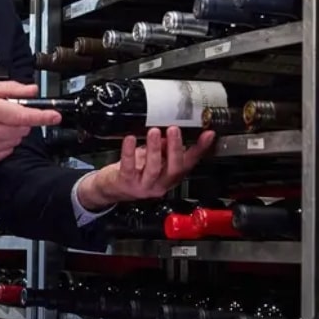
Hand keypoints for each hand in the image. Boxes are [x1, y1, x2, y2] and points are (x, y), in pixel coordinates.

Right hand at [0, 81, 60, 166]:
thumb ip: (9, 90)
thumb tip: (31, 91)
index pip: (22, 115)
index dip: (42, 116)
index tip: (55, 116)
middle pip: (22, 128)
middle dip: (20, 120)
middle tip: (3, 113)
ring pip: (16, 140)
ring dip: (12, 131)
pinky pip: (7, 150)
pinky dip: (4, 142)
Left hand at [75, 127, 214, 211]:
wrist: (111, 188)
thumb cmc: (134, 172)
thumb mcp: (154, 159)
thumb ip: (165, 149)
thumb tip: (173, 133)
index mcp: (170, 178)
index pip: (189, 163)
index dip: (200, 149)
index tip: (207, 134)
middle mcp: (160, 184)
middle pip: (174, 169)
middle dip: (176, 148)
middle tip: (174, 130)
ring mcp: (143, 186)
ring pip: (154, 168)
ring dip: (155, 149)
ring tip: (155, 132)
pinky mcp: (126, 182)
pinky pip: (129, 167)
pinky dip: (129, 152)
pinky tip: (130, 139)